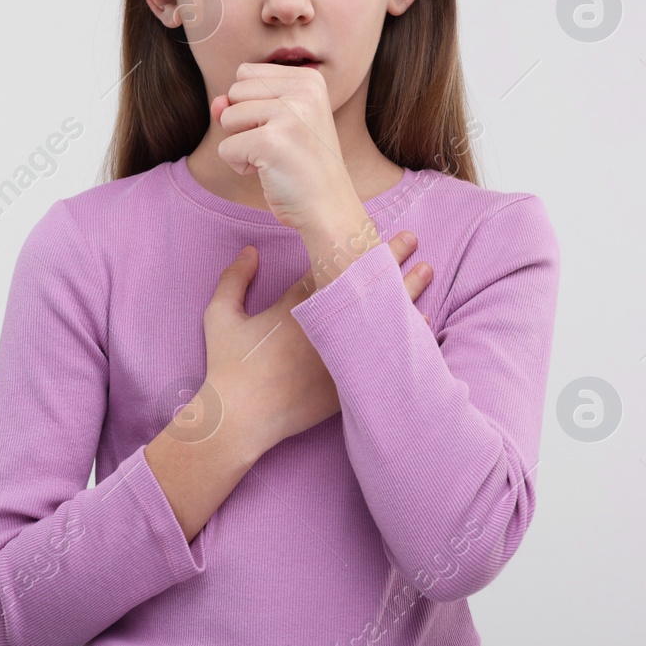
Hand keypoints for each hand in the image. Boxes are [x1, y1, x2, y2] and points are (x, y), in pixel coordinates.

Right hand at [201, 230, 432, 455]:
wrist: (239, 418)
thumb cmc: (226, 367)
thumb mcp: (219, 317)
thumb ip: (234, 279)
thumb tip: (251, 250)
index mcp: (295, 306)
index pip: (332, 266)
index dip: (354, 245)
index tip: (372, 227)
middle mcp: (324, 325)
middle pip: (363, 285)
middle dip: (389, 259)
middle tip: (411, 238)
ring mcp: (340, 355)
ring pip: (380, 316)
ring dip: (405, 292)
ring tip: (426, 272)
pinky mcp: (349, 382)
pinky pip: (384, 355)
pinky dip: (404, 338)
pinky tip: (424, 324)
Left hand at [211, 63, 360, 234]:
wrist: (328, 207)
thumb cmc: (300, 165)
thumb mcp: (274, 124)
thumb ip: (240, 104)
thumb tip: (216, 103)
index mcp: (309, 79)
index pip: (246, 73)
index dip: (252, 105)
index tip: (283, 128)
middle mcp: (303, 89)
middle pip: (234, 91)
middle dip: (243, 123)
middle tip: (278, 145)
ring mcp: (289, 113)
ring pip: (226, 117)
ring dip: (241, 144)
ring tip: (273, 157)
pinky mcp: (271, 141)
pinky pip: (226, 148)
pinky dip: (239, 165)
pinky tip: (269, 172)